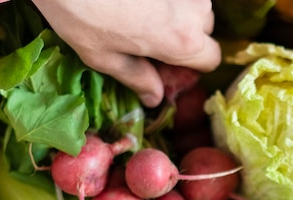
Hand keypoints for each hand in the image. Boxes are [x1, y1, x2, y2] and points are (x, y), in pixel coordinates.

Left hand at [30, 0, 220, 107]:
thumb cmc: (80, 12)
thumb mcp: (103, 56)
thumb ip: (136, 78)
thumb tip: (154, 98)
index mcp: (182, 42)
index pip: (212, 59)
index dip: (194, 65)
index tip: (172, 65)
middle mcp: (193, 10)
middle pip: (205, 28)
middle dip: (186, 35)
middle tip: (153, 38)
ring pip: (194, 4)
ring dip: (178, 12)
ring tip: (143, 13)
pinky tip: (139, 0)